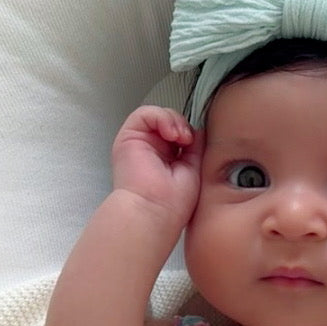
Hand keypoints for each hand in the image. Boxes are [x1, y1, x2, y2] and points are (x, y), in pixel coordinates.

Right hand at [111, 106, 204, 227]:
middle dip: (182, 125)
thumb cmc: (171, 204)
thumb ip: (195, 148)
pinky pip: (144, 114)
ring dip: (173, 121)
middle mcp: (151, 151)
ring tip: (179, 137)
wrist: (155, 212)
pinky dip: (160, 117)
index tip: (196, 143)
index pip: (178, 133)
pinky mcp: (128, 138)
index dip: (189, 132)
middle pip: (168, 122)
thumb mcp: (193, 170)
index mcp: (165, 160)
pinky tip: (170, 134)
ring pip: (157, 116)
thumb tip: (198, 129)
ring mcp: (139, 144)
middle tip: (187, 141)